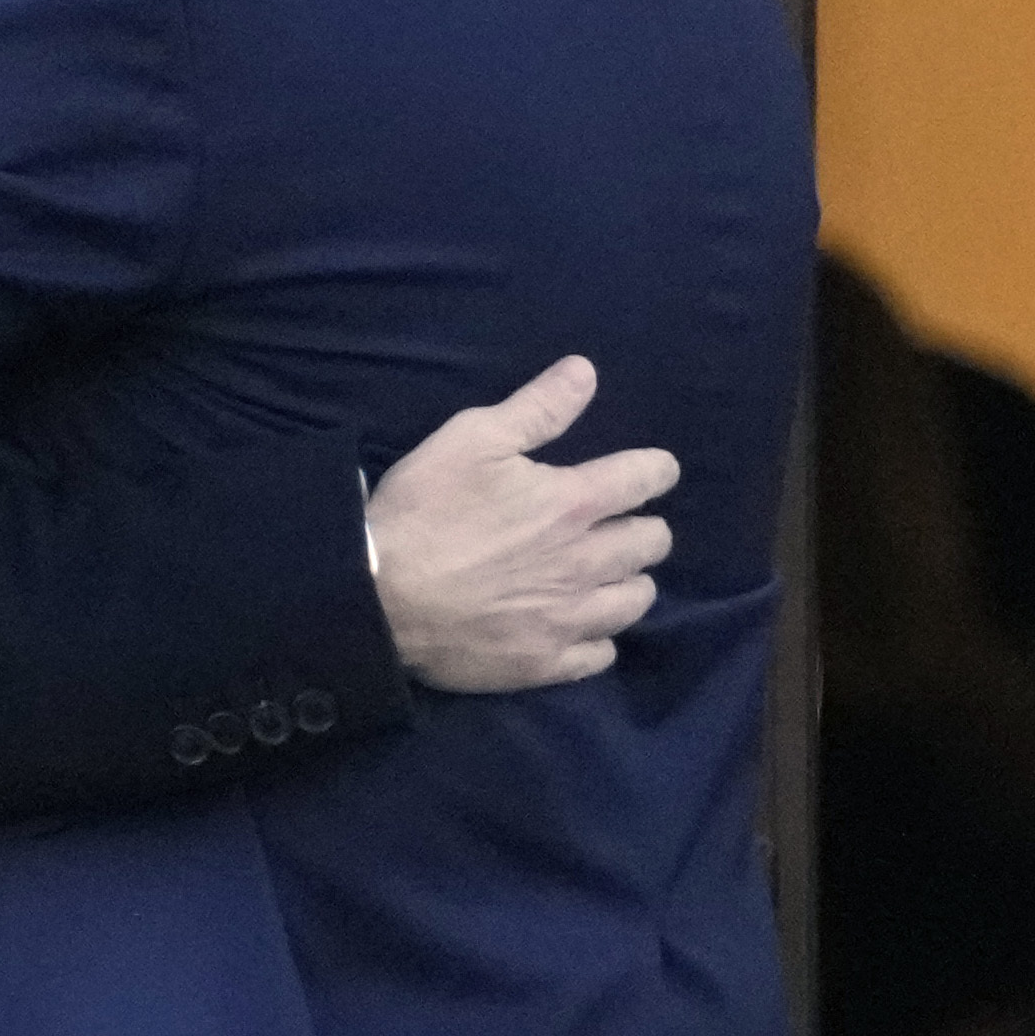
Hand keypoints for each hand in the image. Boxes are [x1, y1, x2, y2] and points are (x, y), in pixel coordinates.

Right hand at [364, 358, 677, 692]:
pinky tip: (580, 628)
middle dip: (643, 527)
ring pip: (635, 601)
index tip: (651, 471)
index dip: (657, 470)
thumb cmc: (424, 510)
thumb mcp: (472, 438)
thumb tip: (586, 372)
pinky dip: (598, 640)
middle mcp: (586, 562)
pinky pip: (601, 656)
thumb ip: (536, 408)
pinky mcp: (545, 663)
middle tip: (617, 524)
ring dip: (629, 582)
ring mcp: (569, 619)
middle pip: (652, 544)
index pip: (646, 479)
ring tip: (606, 575)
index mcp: (574, 502)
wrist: (377, 596)